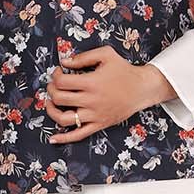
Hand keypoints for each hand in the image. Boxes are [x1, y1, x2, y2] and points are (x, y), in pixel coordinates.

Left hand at [45, 46, 160, 143]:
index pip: (61, 82)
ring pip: (64, 118)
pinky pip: (78, 135)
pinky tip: (53, 138)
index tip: (59, 72)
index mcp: (91, 83)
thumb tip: (64, 62)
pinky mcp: (98, 125)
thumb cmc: (124, 70)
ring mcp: (94, 115)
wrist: (142, 89)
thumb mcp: (106, 55)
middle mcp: (91, 100)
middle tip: (54, 85)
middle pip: (59, 98)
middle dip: (51, 90)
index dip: (55, 75)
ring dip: (51, 111)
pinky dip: (64, 138)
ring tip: (51, 103)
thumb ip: (83, 57)